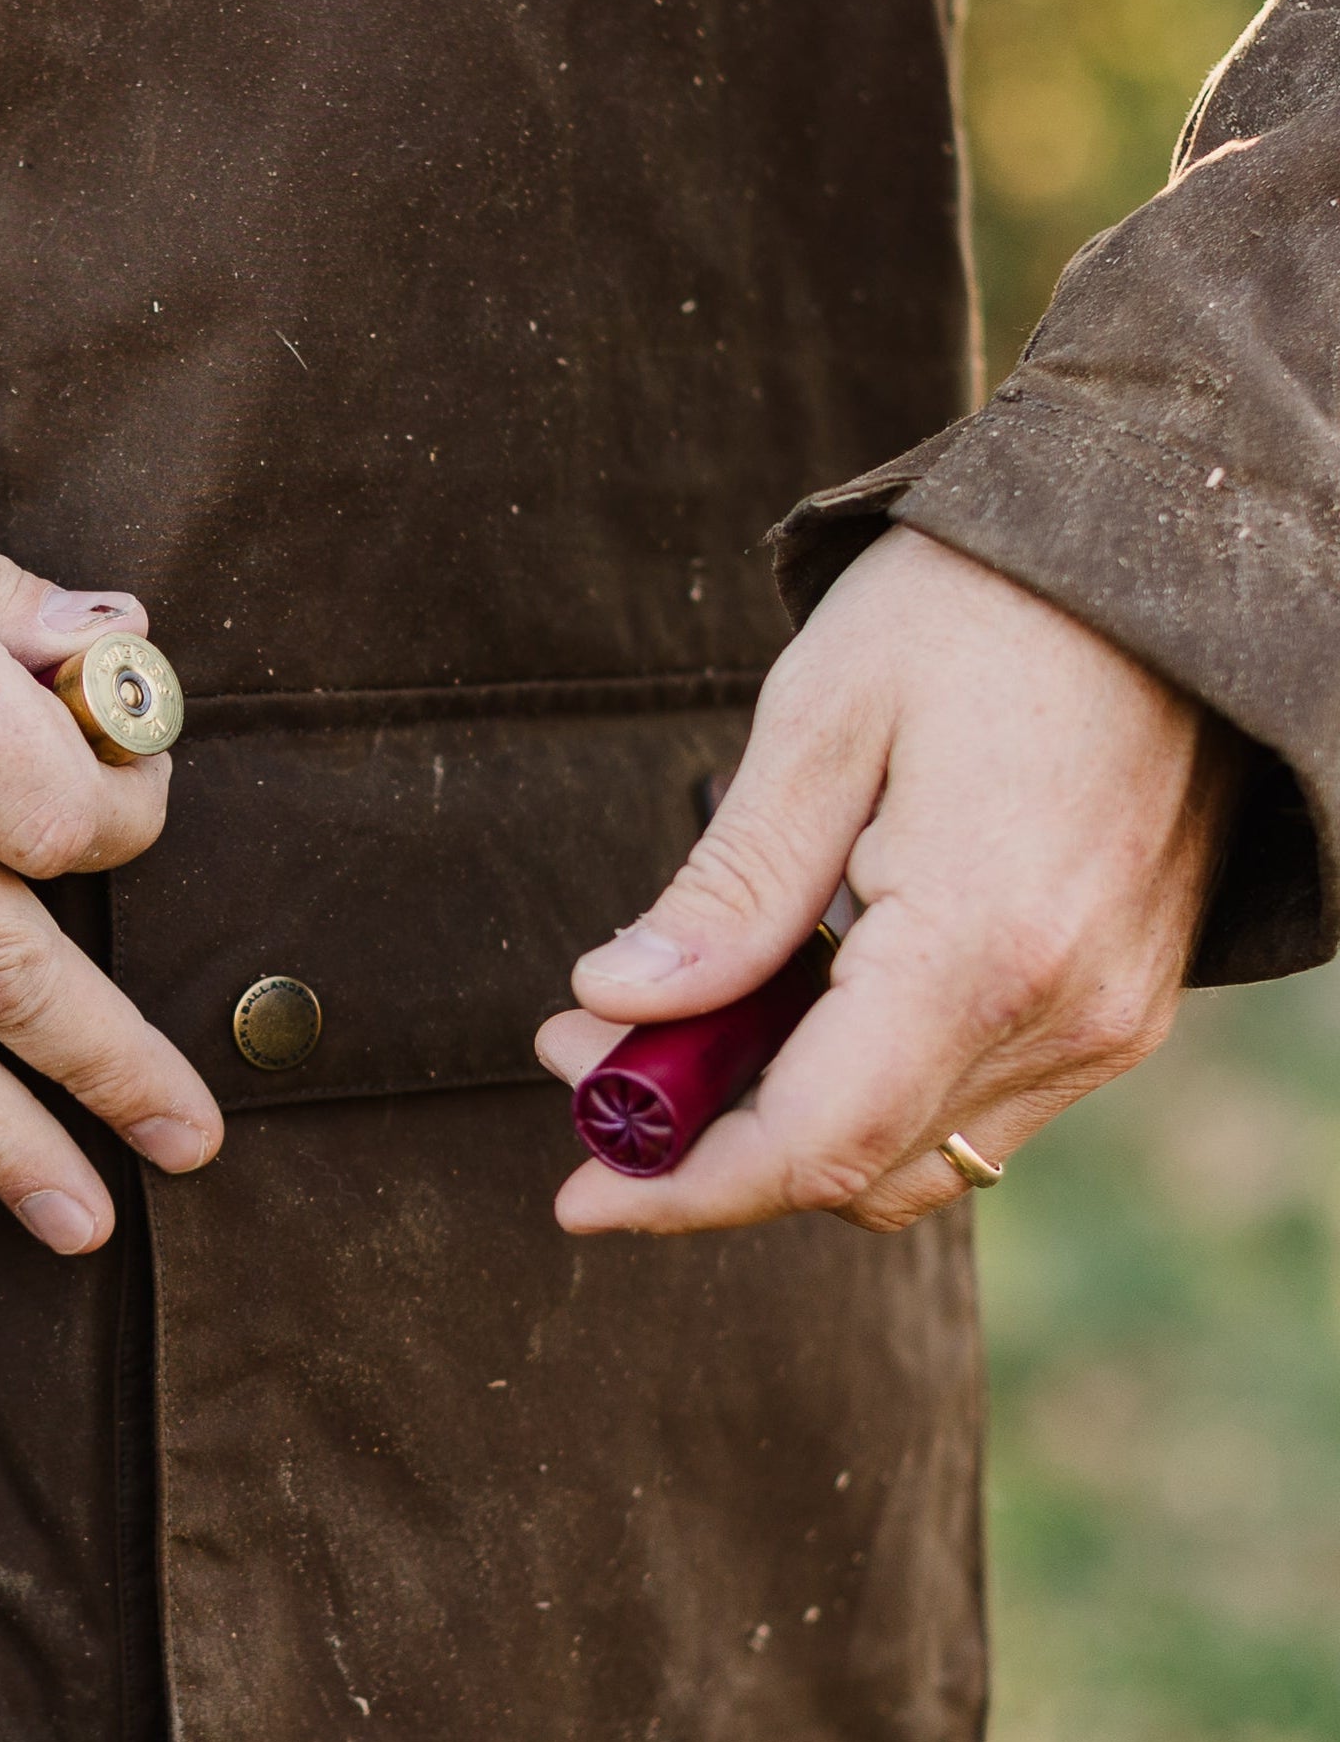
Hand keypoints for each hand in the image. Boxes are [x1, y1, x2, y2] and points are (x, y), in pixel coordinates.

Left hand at [534, 528, 1240, 1234]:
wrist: (1166, 550)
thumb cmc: (985, 605)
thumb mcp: (823, 721)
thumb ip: (727, 889)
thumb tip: (618, 1006)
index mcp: (984, 948)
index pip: (810, 1146)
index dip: (678, 1186)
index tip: (575, 1191)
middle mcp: (1069, 1014)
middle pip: (856, 1173)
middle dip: (707, 1146)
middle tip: (593, 1054)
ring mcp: (1110, 1019)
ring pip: (916, 1156)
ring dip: (785, 1122)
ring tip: (680, 1020)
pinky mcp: (1123, 1002)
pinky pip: (974, 1103)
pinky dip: (866, 1088)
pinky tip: (790, 1003)